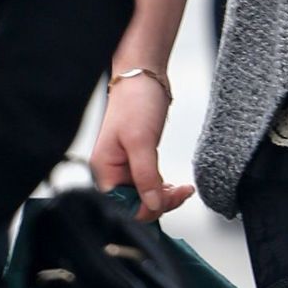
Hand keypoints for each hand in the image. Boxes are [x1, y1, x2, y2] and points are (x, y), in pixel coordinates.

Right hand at [90, 76, 193, 220]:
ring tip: (183, 189)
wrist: (144, 78)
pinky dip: (165, 189)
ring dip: (165, 197)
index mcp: (104, 170)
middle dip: (159, 203)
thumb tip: (152, 204)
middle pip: (134, 205)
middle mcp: (112, 173)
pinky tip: (177, 186)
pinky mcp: (138, 163)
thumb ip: (145, 175)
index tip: (166, 199)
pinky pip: (150, 186)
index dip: (144, 209)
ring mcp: (125, 169)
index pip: (121, 207)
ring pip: (145, 198)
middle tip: (180, 193)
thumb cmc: (135, 101)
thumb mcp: (141, 140)